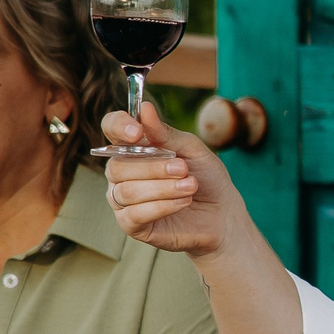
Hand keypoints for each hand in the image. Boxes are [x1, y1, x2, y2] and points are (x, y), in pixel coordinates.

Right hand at [102, 104, 241, 255]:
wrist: (222, 215)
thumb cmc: (206, 178)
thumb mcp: (192, 150)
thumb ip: (166, 133)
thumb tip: (145, 108)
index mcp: (133, 148)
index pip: (111, 128)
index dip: (118, 126)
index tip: (138, 133)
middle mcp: (121, 172)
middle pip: (118, 165)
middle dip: (154, 167)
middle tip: (183, 169)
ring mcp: (123, 199)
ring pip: (127, 191)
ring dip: (163, 188)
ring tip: (190, 186)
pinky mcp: (130, 224)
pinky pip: (134, 214)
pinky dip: (163, 206)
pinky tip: (184, 202)